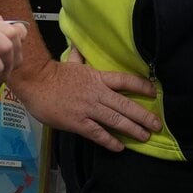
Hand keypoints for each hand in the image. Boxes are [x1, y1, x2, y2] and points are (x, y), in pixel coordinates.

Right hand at [11, 42, 161, 151]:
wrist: (35, 82)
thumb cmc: (52, 74)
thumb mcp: (72, 63)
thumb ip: (81, 59)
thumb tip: (79, 46)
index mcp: (97, 77)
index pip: (125, 80)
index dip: (141, 86)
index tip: (154, 92)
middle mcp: (97, 93)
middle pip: (125, 103)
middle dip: (143, 115)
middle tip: (157, 125)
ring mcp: (88, 108)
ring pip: (115, 119)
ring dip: (132, 129)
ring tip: (145, 136)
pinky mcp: (78, 122)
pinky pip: (97, 133)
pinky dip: (110, 140)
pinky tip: (119, 147)